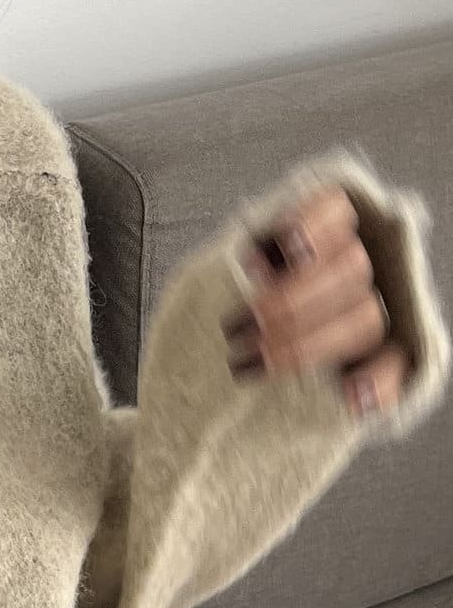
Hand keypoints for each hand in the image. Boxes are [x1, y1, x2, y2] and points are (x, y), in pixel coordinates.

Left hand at [221, 181, 406, 418]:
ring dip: (308, 344)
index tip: (268, 255)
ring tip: (256, 365)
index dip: (309, 226)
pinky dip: (376, 382)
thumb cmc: (213, 333)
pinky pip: (396, 367)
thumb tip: (254, 266)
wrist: (215, 393)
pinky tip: (349, 397)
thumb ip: (238, 271)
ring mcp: (368, 317)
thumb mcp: (211, 291)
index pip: (336, 210)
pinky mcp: (380, 363)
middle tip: (238, 331)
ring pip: (366, 317)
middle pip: (351, 266)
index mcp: (318, 240)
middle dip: (290, 301)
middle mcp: (352, 274)